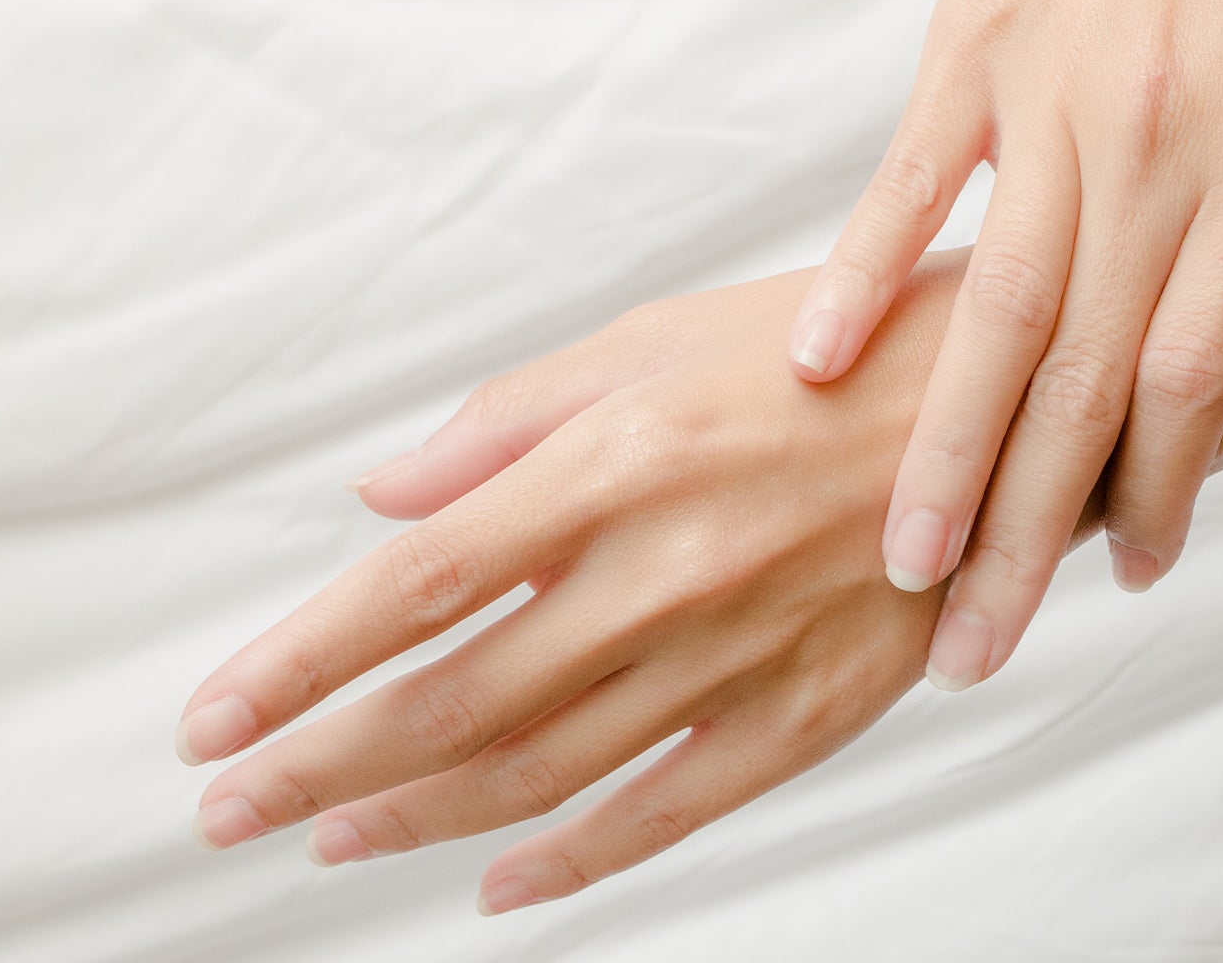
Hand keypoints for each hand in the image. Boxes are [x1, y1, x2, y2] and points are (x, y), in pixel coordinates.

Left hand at [176, 261, 967, 913]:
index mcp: (611, 464)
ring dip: (414, 818)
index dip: (298, 665)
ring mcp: (737, 656)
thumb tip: (382, 498)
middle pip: (452, 701)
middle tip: (224, 808)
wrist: (1011, 407)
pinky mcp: (808, 714)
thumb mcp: (655, 336)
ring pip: (540, 769)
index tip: (211, 720)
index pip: (411, 589)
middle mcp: (660, 573)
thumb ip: (507, 418)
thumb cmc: (824, 351)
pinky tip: (494, 885)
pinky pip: (670, 810)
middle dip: (318, 764)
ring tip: (322, 838)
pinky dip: (573, 859)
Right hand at [785, 0, 1222, 688]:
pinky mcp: (975, 47)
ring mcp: (1051, 97)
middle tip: (975, 639)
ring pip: (990, 307)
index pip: (1198, 369)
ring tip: (902, 559)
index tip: (1128, 574)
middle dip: (1026, 523)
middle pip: (1082, 377)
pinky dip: (862, 274)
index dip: (1163, 486)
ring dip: (940, 445)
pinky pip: (907, 179)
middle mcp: (1154, 147)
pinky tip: (814, 367)